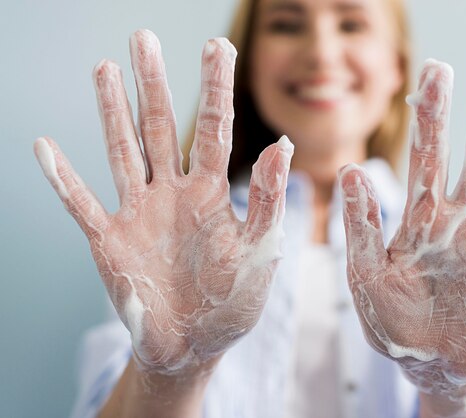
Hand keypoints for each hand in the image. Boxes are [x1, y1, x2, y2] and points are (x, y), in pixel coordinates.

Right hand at [34, 30, 292, 375]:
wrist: (194, 346)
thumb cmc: (232, 302)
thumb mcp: (260, 252)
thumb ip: (268, 201)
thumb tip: (282, 145)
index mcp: (213, 193)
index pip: (215, 128)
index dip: (216, 87)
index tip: (218, 45)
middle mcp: (174, 193)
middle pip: (161, 126)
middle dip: (153, 82)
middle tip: (144, 37)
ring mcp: (139, 213)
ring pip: (123, 151)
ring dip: (112, 111)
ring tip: (104, 68)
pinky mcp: (110, 241)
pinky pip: (82, 205)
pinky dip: (63, 179)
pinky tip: (44, 146)